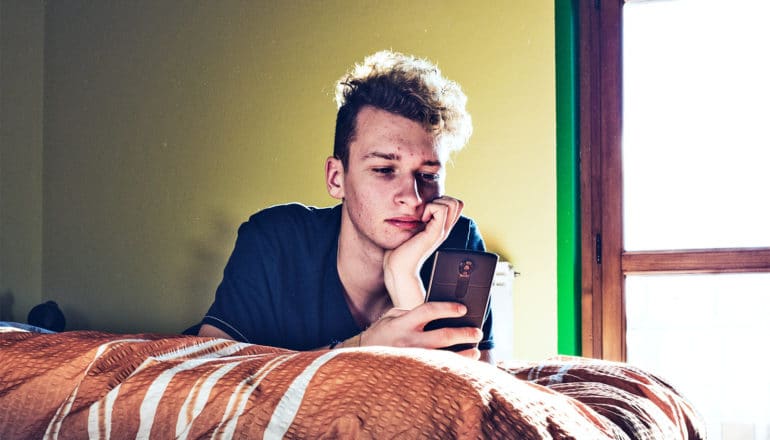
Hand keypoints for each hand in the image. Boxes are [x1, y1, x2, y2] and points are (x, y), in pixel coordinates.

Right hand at [360, 301, 481, 359]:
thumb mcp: (392, 316)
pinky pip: (437, 370)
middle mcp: (408, 340)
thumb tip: (440, 312)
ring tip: (475, 349)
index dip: (447, 308)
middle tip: (477, 332)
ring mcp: (410, 357)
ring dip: (464, 353)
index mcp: (403, 322)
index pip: (428, 310)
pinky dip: (453, 367)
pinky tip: (464, 365)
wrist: (360, 356)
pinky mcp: (412, 371)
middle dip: (464, 333)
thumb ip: (412, 312)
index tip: (463, 309)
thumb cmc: (382, 333)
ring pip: (443, 356)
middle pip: (442, 335)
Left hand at [383, 196, 463, 308]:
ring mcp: (442, 231)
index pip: (454, 205)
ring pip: (453, 203)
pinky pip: (441, 209)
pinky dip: (430, 208)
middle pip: (457, 203)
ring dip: (436, 203)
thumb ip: (415, 219)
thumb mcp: (409, 230)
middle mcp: (444, 229)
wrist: (398, 268)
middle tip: (425, 211)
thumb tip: (411, 205)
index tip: (424, 210)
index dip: (441, 200)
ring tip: (423, 216)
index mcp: (440, 228)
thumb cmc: (398, 250)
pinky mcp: (436, 233)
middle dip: (441, 199)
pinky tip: (420, 220)